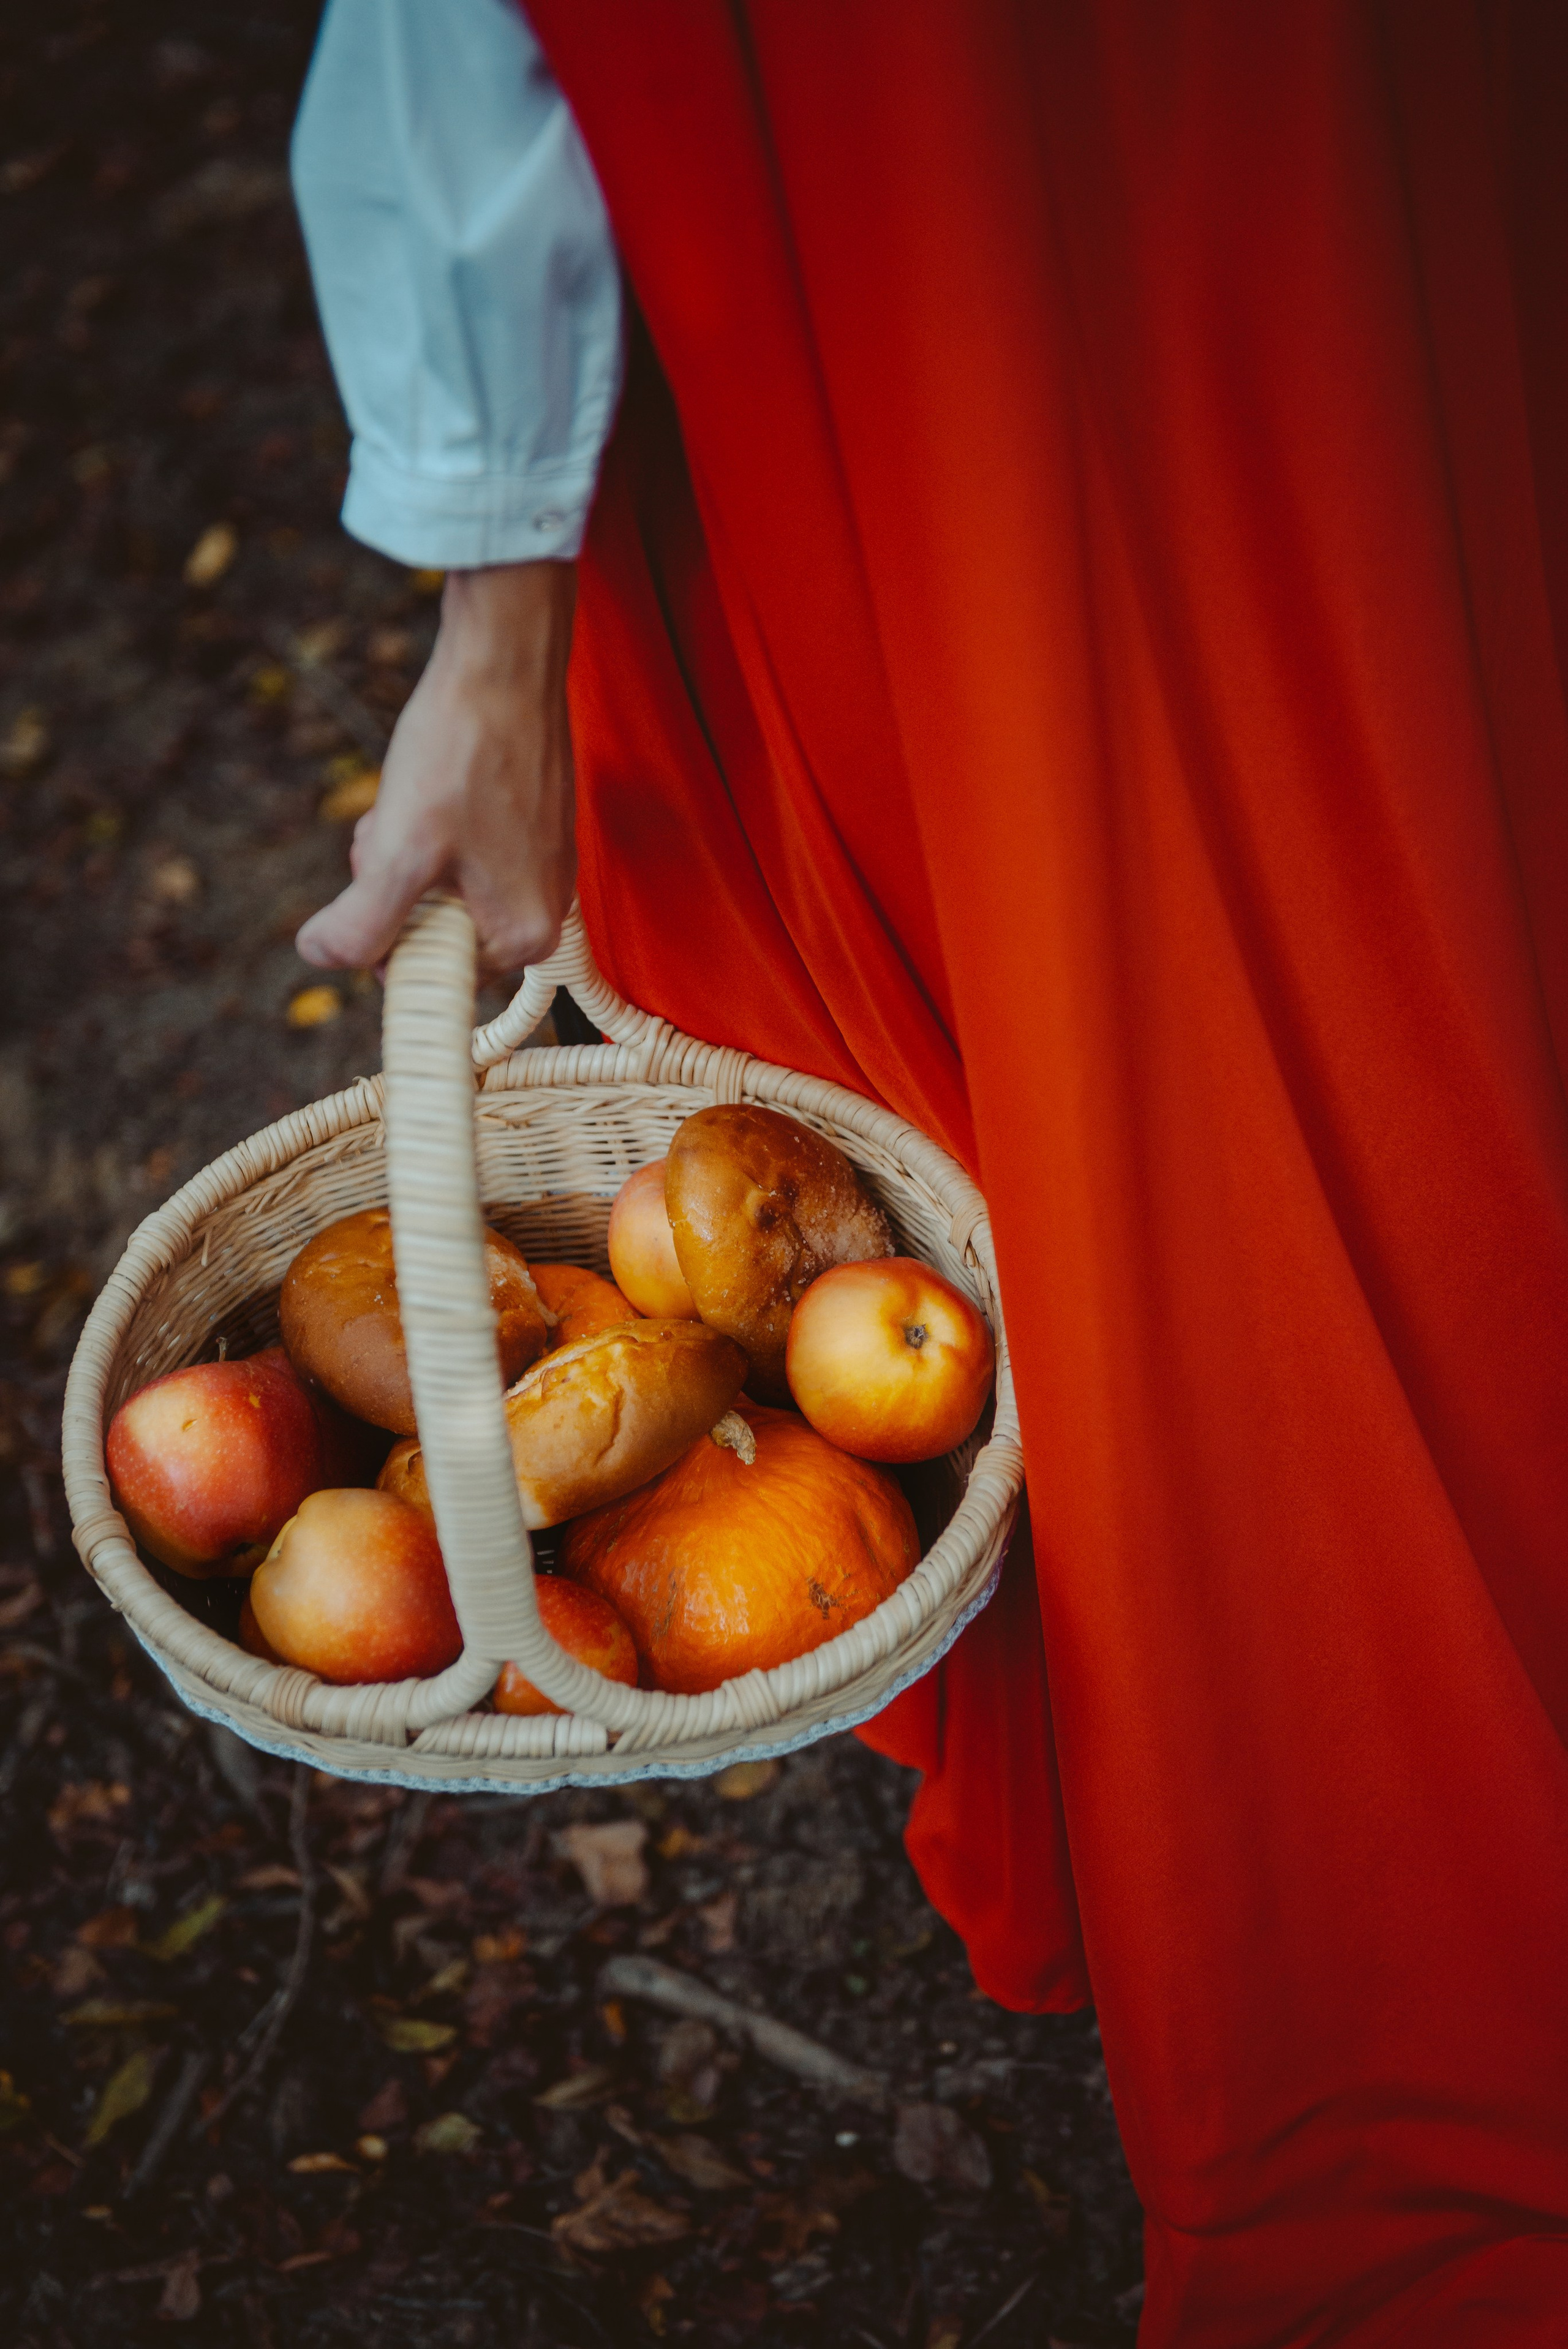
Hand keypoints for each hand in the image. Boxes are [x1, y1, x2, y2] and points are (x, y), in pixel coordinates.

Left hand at [296, 561, 577, 975]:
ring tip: (416, 800)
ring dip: (410, 852)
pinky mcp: (535, 831)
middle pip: (435, 931)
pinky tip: (438, 783)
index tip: (387, 872)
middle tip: (397, 830)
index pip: (428, 975)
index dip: (386, 932)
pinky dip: (436, 827)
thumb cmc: (461, 753)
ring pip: (443, 888)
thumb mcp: (398, 852)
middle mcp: (545, 912)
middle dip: (397, 886)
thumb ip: (360, 925)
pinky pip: (467, 855)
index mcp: (523, 937)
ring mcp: (543, 869)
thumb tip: (321, 957)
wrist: (503, 662)